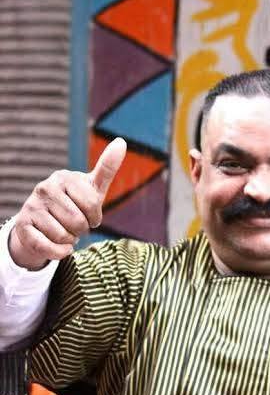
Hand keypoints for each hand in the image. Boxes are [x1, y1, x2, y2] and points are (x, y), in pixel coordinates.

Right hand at [9, 137, 126, 269]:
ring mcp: (31, 206)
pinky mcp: (23, 226)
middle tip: (74, 224)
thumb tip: (121, 142)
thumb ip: (106, 168)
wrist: (43, 223)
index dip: (95, 216)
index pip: (92, 204)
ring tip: (64, 231)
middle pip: (78, 222)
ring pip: (64, 236)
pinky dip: (60, 252)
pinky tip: (61, 246)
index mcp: (64, 177)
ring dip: (69, 240)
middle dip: (82, 229)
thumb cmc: (74, 203)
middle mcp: (45, 188)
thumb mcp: (92, 188)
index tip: (89, 214)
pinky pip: (48, 247)